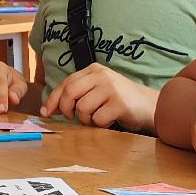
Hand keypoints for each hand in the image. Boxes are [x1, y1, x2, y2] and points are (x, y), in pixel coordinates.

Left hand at [42, 65, 157, 131]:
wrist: (150, 105)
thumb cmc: (119, 100)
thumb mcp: (97, 90)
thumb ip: (77, 95)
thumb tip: (50, 108)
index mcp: (93, 70)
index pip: (66, 83)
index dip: (53, 99)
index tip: (46, 112)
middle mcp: (102, 75)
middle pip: (70, 93)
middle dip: (66, 109)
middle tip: (73, 118)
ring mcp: (111, 88)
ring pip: (82, 108)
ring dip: (86, 119)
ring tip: (98, 118)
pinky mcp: (119, 104)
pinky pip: (98, 119)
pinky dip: (100, 124)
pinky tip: (109, 120)